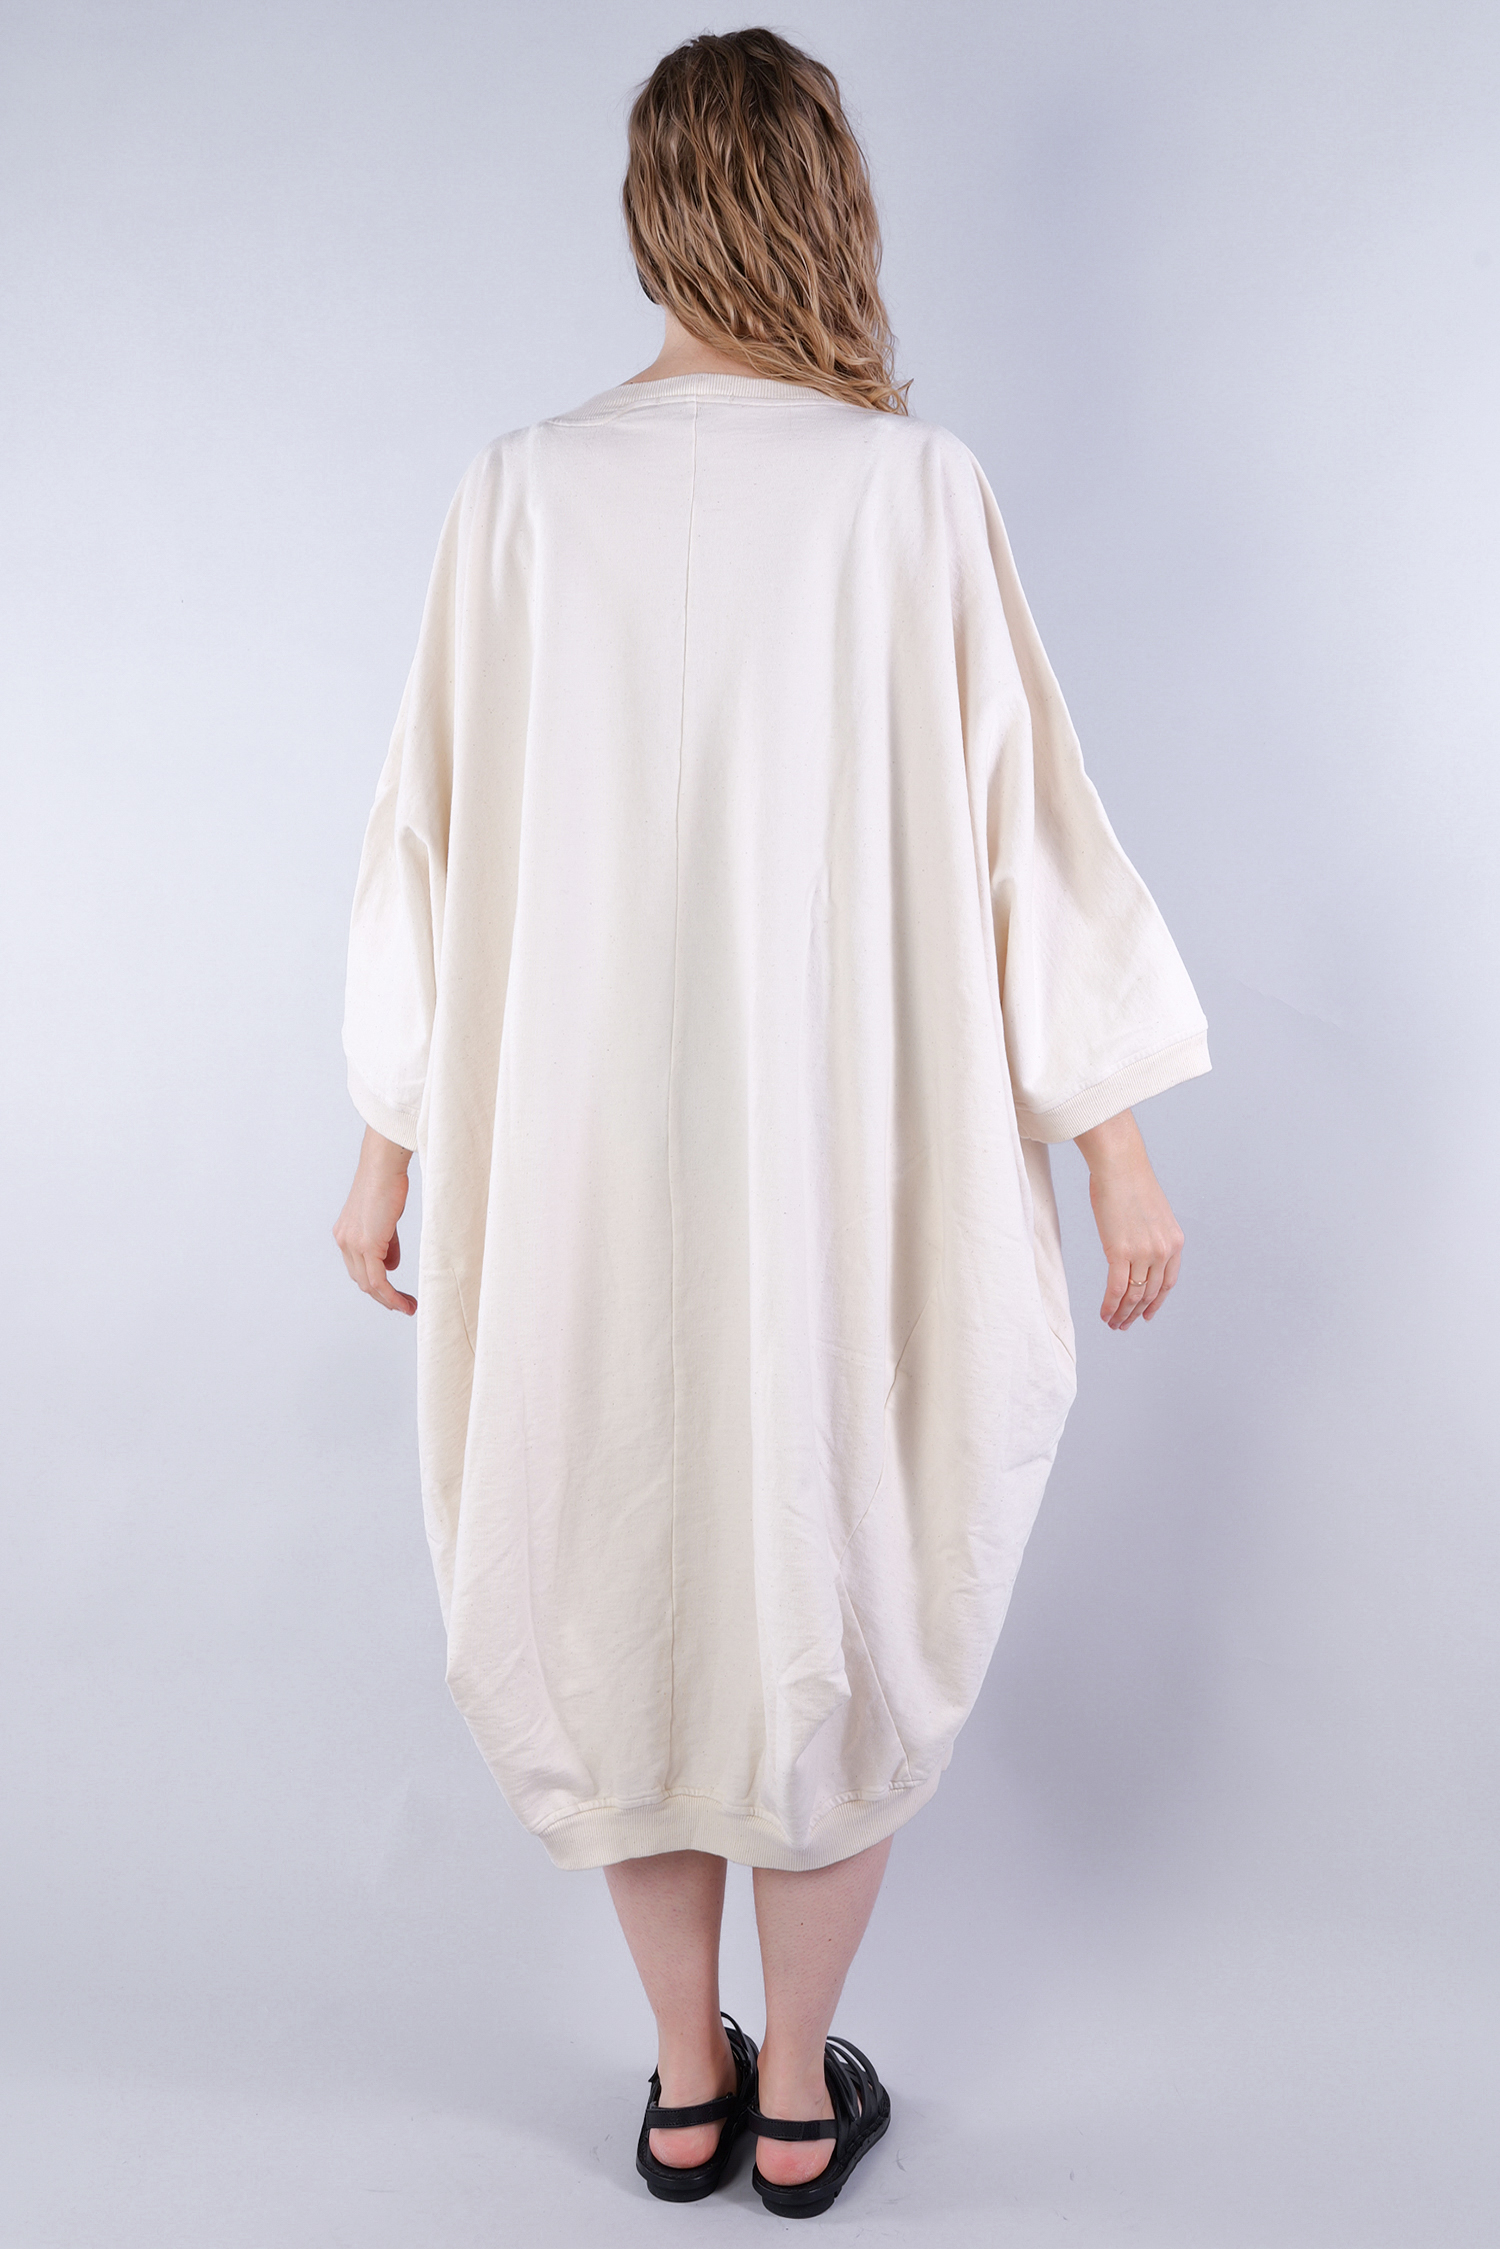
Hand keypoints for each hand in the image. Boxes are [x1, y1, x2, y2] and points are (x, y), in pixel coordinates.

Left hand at [333, 1125, 416, 1313]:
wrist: (383, 1167)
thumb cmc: (387, 1184)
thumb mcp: (385, 1219)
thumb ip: (386, 1243)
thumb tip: (391, 1265)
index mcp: (345, 1234)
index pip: (358, 1268)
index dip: (376, 1284)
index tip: (394, 1293)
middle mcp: (344, 1241)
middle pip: (361, 1280)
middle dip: (383, 1297)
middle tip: (404, 1305)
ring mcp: (352, 1244)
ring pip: (368, 1284)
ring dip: (388, 1300)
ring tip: (407, 1306)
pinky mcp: (365, 1245)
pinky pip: (377, 1280)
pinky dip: (390, 1294)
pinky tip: (402, 1302)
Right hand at [1072, 1108, 1184, 1329]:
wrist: (1119, 1165)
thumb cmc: (1129, 1182)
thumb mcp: (1151, 1214)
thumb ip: (1149, 1237)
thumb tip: (1135, 1252)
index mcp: (1174, 1241)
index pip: (1168, 1283)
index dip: (1156, 1303)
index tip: (1146, 1314)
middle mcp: (1163, 1250)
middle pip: (1150, 1293)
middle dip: (1136, 1313)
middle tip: (1124, 1325)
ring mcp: (1143, 1252)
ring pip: (1133, 1295)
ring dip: (1122, 1314)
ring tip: (1113, 1323)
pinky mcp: (1120, 1251)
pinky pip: (1116, 1288)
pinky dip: (1110, 1306)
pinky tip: (1104, 1314)